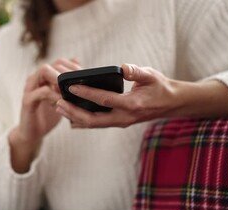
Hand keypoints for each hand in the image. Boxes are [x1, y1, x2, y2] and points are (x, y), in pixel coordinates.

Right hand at [9, 58, 80, 172]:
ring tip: (70, 91)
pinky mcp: (27, 101)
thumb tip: (86, 74)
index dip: (73, 67)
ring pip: (44, 71)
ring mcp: (30, 88)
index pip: (60, 62)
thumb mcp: (63, 100)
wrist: (33, 133)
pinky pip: (41, 92)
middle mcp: (36, 78)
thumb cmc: (49, 115)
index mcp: (44, 77)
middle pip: (54, 63)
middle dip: (68, 73)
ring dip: (60, 79)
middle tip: (79, 85)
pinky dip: (54, 95)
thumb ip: (71, 88)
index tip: (84, 79)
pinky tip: (62, 103)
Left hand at [56, 64, 227, 127]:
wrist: (171, 104)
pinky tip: (70, 113)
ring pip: (92, 124)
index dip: (86, 93)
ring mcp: (120, 122)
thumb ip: (137, 72)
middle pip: (93, 119)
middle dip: (73, 112)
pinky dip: (82, 119)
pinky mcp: (117, 122)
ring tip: (58, 107)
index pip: (104, 100)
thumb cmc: (161, 87)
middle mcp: (124, 117)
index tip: (71, 86)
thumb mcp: (152, 76)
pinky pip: (96, 123)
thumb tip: (123, 67)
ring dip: (74, 117)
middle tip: (57, 103)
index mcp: (132, 104)